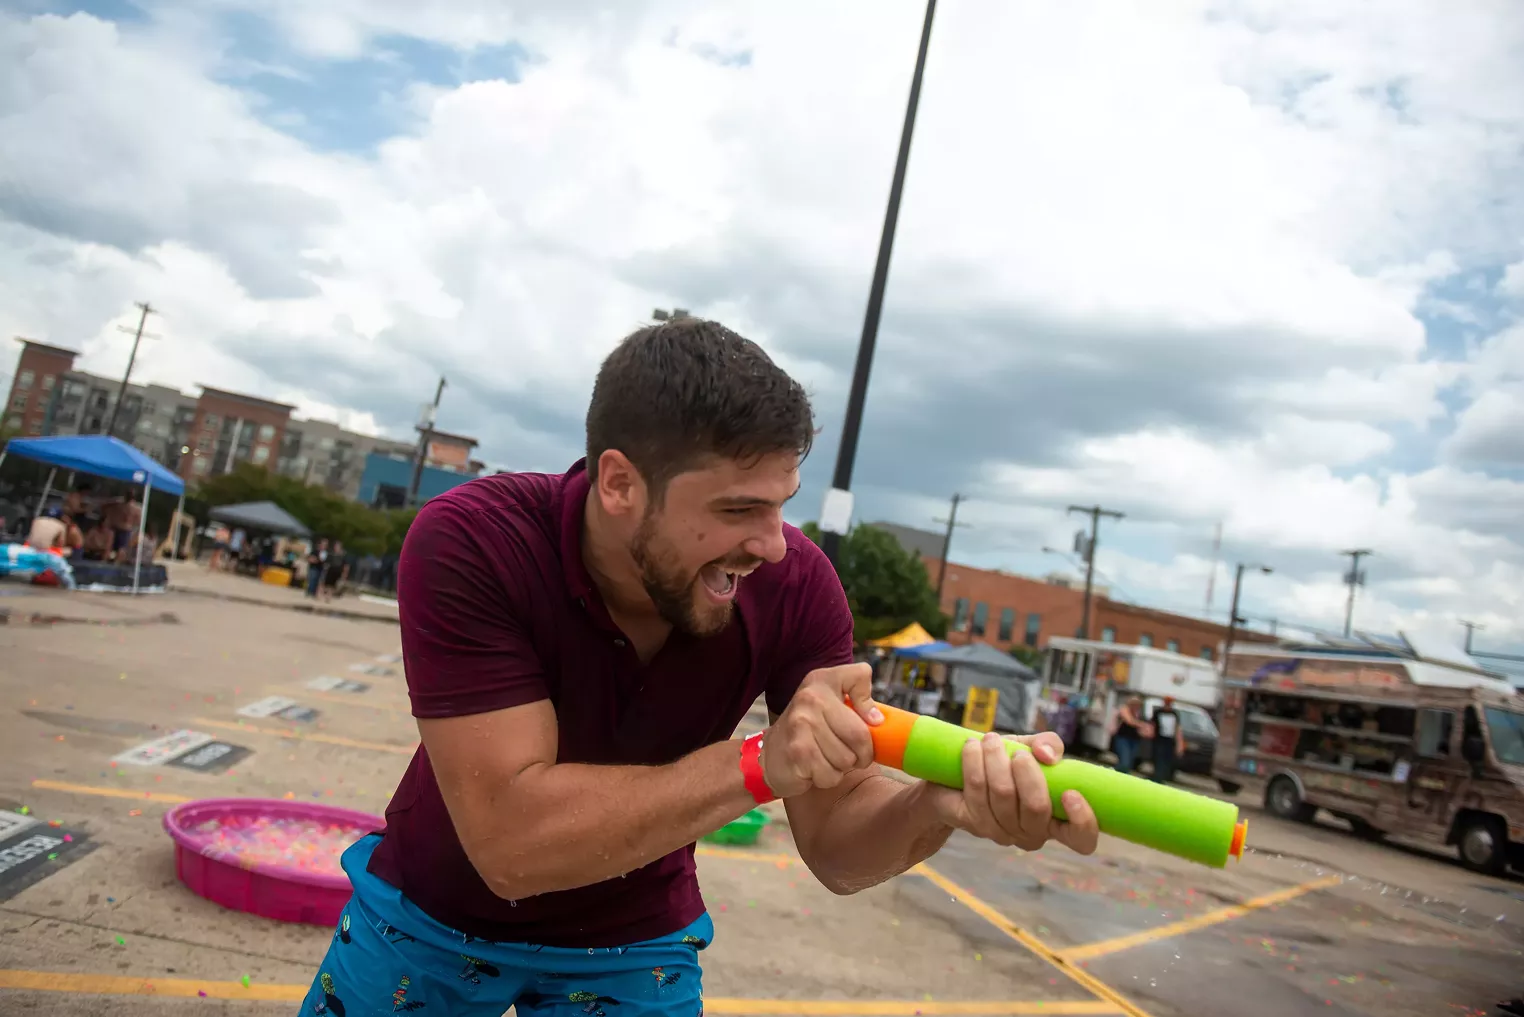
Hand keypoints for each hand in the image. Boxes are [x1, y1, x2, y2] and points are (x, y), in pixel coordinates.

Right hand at [761, 663, 880, 797]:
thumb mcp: (830, 700)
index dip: (870, 707)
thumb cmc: (809, 730)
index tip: (867, 722)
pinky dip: (827, 778)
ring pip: (847, 759)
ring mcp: (801, 725)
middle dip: (861, 754)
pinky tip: (813, 768)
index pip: (860, 677)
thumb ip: (857, 694)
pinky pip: (831, 775)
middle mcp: (809, 698)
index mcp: (821, 680)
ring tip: (825, 758)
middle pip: (860, 735)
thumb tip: (877, 719)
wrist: (768, 755)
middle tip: (849, 754)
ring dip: (841, 767)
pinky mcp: (798, 753)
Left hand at [917, 732, 1098, 853]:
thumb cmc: (1006, 764)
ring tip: (990, 740)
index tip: (1070, 792)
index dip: (1082, 821)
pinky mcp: (975, 824)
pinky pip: (977, 792)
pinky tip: (972, 747)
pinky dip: (974, 763)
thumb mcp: (1031, 749)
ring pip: (1003, 796)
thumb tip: (1047, 755)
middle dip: (1027, 773)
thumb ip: (1049, 745)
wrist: (958, 776)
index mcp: (1058, 820)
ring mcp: (1004, 833)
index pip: (1082, 839)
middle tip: (1018, 753)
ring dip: (995, 760)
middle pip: (1037, 808)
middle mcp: (1033, 833)